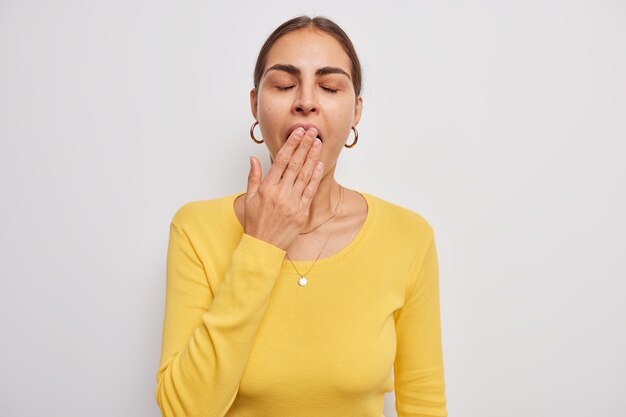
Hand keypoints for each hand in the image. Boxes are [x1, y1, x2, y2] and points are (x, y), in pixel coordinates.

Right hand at [244, 126, 323, 250]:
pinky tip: (319, 165)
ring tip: (318, 143)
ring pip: (304, 175)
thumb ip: (253, 177)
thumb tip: (253, 158)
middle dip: (304, 146)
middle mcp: (280, 193)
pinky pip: (310, 191)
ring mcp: (292, 203)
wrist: (263, 247)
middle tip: (312, 131)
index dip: (291, 145)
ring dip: (312, 157)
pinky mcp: (301, 212)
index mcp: (266, 188)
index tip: (298, 133)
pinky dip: (315, 177)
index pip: (281, 160)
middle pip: (295, 164)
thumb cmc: (255, 223)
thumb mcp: (248, 198)